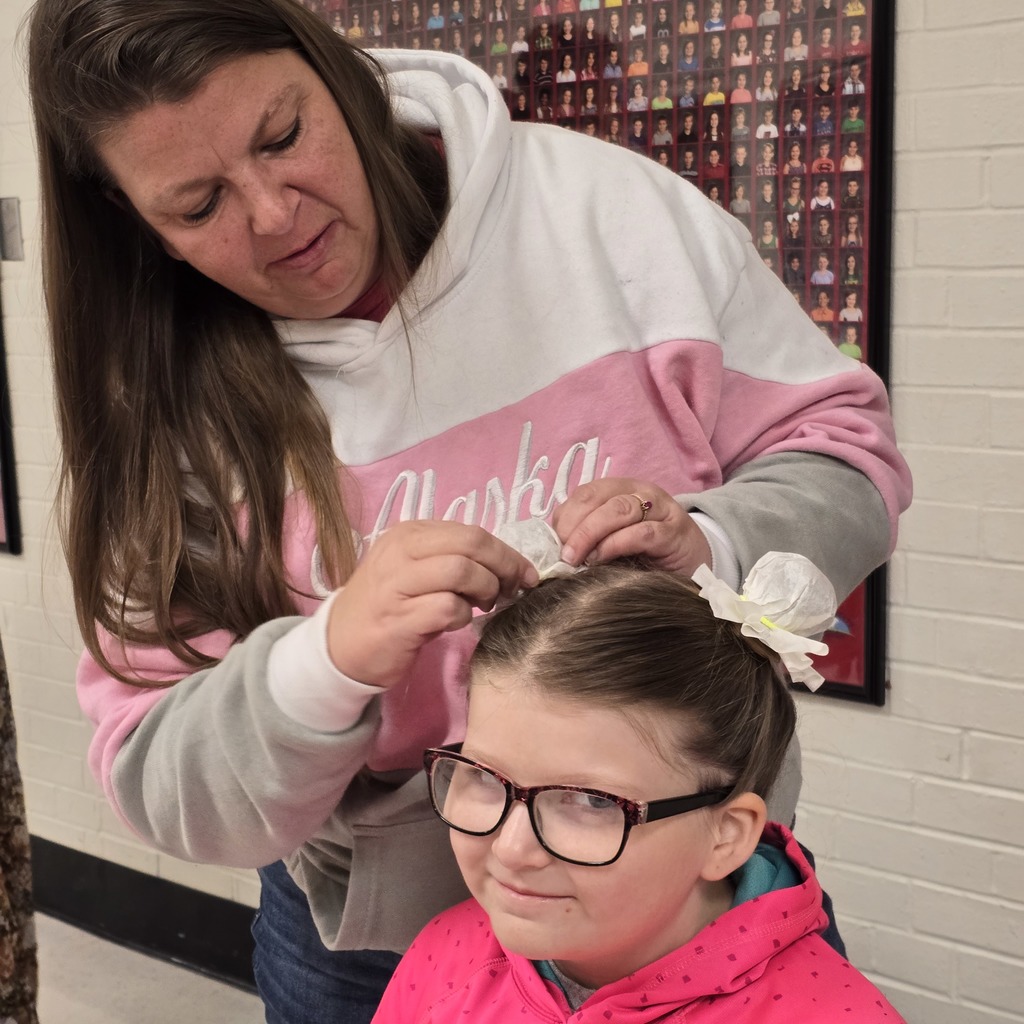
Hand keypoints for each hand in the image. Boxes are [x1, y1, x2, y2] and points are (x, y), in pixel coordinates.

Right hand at [326, 521, 538, 688]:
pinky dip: (462, 617)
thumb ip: (451, 559)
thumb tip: (507, 565)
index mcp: (408, 534)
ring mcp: (396, 585)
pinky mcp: (398, 619)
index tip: (523, 573)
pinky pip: (448, 608)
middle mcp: (400, 552)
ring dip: (485, 590)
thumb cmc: (386, 605)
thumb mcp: (413, 569)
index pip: (470, 532)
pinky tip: (454, 623)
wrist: (339, 644)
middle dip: (504, 566)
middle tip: (512, 589)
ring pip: (461, 571)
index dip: (506, 552)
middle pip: (471, 544)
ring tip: (482, 606)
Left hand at [552, 478, 711, 574]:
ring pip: (619, 510)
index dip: (565, 516)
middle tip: (564, 555)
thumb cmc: (646, 551)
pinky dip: (617, 545)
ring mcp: (659, 509)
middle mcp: (639, 492)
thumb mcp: (613, 540)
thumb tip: (557, 550)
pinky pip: (642, 533)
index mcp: (619, 489)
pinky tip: (602, 559)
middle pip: (598, 498)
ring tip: (578, 559)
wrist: (693, 560)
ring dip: (591, 534)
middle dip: (575, 526)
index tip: (554, 543)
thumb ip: (588, 537)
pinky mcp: (673, 533)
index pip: (585, 493)